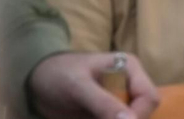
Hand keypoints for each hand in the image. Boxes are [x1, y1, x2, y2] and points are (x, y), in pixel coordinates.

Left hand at [27, 51, 160, 118]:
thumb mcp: (78, 87)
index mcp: (129, 69)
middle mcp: (129, 86)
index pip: (149, 98)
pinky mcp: (107, 116)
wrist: (35, 81)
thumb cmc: (58, 74)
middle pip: (141, 115)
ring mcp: (118, 103)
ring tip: (86, 118)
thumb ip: (103, 103)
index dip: (138, 116)